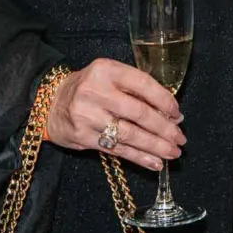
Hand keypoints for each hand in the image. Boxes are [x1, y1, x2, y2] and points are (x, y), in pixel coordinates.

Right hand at [45, 57, 183, 169]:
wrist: (51, 103)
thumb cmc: (90, 88)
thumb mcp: (110, 77)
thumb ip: (135, 89)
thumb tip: (170, 113)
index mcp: (106, 70)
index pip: (143, 84)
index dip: (165, 100)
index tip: (178, 114)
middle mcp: (95, 91)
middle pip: (138, 113)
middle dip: (164, 128)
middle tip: (180, 138)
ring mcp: (87, 115)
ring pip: (129, 134)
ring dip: (155, 146)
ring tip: (172, 153)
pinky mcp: (82, 136)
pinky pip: (116, 149)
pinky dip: (139, 157)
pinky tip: (154, 162)